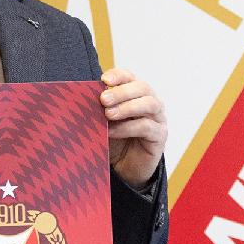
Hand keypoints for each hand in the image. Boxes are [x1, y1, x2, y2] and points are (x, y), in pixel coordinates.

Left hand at [100, 68, 166, 189]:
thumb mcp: (105, 120)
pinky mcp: (160, 136)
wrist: (126, 167)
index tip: (104, 80)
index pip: (130, 77)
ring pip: (149, 104)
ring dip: (127, 107)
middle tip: (103, 99)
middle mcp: (151, 102)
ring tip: (108, 114)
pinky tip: (113, 131)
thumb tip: (83, 98)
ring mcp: (158, 118)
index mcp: (137, 93)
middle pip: (142, 87)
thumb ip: (100, 108)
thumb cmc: (116, 138)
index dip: (118, 76)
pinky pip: (147, 127)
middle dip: (121, 92)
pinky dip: (128, 127)